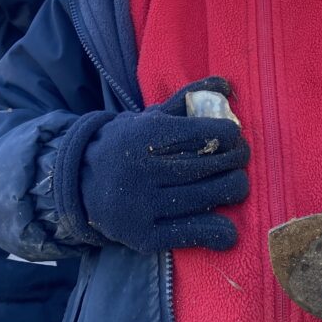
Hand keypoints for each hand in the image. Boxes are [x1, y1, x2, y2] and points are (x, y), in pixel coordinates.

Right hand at [54, 78, 249, 252]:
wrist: (80, 183)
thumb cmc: (127, 145)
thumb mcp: (150, 117)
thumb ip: (187, 99)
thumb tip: (226, 84)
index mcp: (146, 136)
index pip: (205, 133)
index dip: (229, 133)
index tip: (233, 134)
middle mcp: (143, 171)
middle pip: (210, 165)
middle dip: (236, 159)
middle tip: (240, 156)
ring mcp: (143, 206)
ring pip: (208, 197)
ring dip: (234, 189)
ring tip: (236, 183)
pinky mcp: (145, 236)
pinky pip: (193, 233)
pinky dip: (219, 232)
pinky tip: (229, 228)